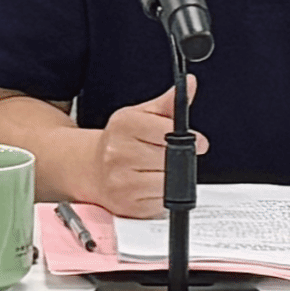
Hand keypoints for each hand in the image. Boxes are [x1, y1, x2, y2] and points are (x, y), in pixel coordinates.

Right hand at [91, 75, 207, 218]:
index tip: (197, 141)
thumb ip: (168, 102)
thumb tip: (190, 84)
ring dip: (171, 178)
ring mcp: (121, 181)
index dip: (187, 137)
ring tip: (157, 170)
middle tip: (169, 155)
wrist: (92, 168)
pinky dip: (161, 195)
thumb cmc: (120, 140)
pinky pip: (161, 202)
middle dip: (178, 158)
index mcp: (124, 125)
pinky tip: (149, 185)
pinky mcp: (127, 206)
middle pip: (170, 158)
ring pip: (168, 182)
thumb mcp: (142, 115)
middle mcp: (118, 153)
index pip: (167, 131)